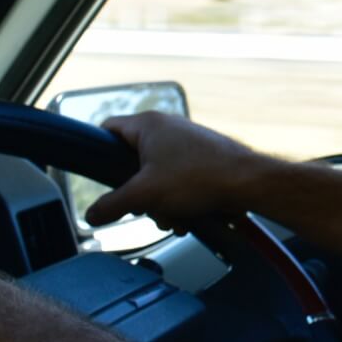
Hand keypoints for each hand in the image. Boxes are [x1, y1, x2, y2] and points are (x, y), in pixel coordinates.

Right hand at [88, 113, 271, 228]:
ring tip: (175, 216)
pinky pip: (178, 183)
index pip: (107, 130)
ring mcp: (186, 145)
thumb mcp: (145, 194)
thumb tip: (92, 214)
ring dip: (161, 204)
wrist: (249, 183)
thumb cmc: (200, 177)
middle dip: (138, 194)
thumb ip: (112, 205)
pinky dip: (179, 202)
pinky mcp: (201, 161)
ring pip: (156, 178)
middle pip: (132, 163)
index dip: (97, 152)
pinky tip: (188, 217)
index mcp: (148, 124)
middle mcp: (167, 129)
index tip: (96, 174)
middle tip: (146, 205)